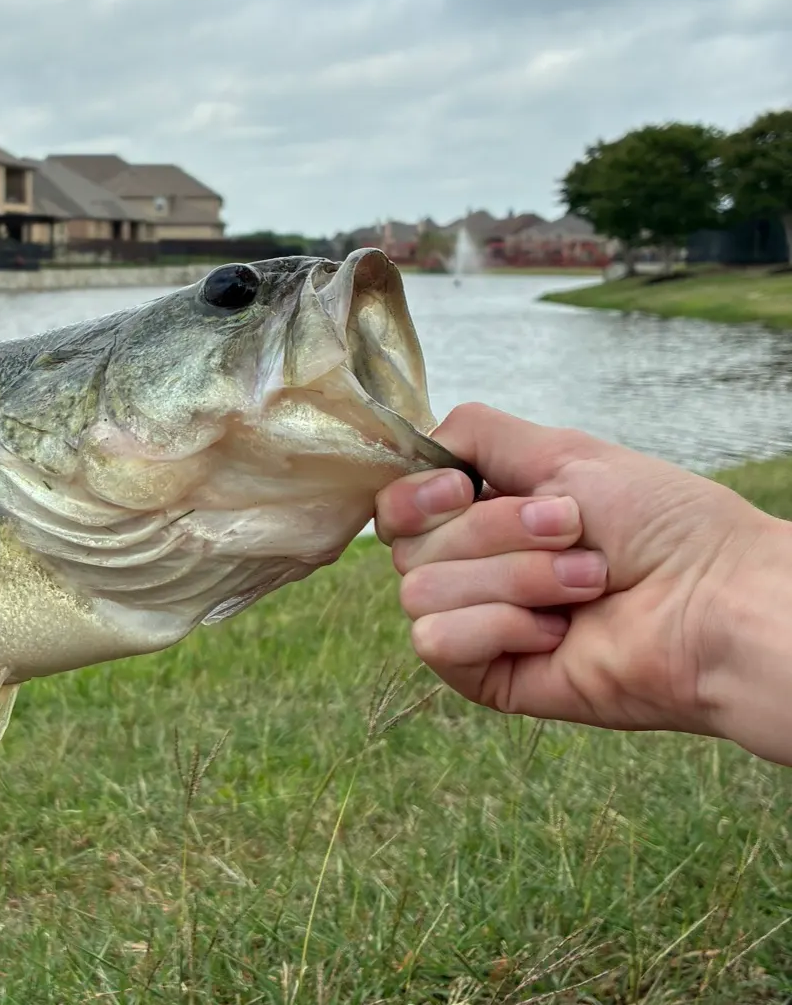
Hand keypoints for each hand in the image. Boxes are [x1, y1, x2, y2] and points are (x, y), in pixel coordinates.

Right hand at [376, 404, 791, 763]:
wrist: (716, 599)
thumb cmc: (662, 524)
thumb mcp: (562, 449)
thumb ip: (476, 433)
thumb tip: (418, 445)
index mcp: (484, 515)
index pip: (394, 505)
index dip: (415, 494)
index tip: (464, 486)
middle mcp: (475, 568)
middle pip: (406, 544)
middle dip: (494, 531)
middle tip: (572, 533)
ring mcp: (480, 623)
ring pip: (420, 590)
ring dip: (514, 578)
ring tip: (586, 584)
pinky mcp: (489, 676)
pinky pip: (436, 641)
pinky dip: (499, 626)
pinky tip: (557, 632)